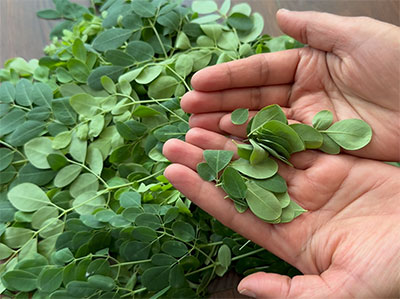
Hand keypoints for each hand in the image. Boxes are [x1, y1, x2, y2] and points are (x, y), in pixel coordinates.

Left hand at [162, 130, 399, 297]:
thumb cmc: (392, 271)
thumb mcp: (343, 291)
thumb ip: (293, 294)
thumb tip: (246, 288)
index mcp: (289, 237)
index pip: (234, 210)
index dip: (202, 192)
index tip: (173, 172)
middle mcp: (293, 206)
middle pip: (240, 178)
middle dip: (206, 160)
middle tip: (174, 141)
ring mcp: (312, 182)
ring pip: (261, 155)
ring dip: (229, 140)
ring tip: (197, 123)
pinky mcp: (333, 161)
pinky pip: (294, 141)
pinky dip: (268, 128)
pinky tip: (242, 114)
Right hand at [181, 10, 399, 160]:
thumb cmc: (399, 64)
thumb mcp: (357, 36)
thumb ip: (315, 28)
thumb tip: (281, 16)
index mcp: (307, 65)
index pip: (258, 72)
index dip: (227, 77)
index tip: (197, 82)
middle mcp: (301, 94)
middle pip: (251, 100)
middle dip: (217, 104)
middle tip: (187, 110)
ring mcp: (307, 123)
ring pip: (260, 125)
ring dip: (227, 127)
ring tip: (196, 129)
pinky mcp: (317, 148)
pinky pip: (280, 148)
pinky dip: (253, 148)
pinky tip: (228, 147)